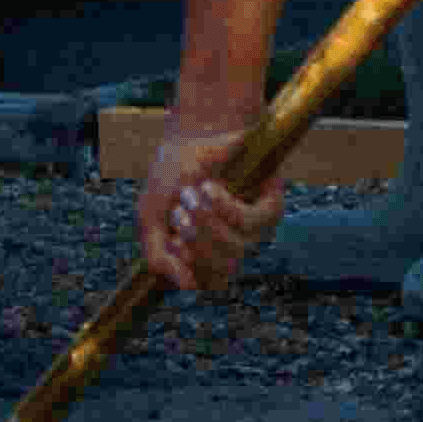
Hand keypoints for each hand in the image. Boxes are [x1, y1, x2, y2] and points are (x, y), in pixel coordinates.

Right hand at [136, 118, 285, 293]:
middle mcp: (232, 244)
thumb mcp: (151, 218)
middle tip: (178, 212)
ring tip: (190, 195)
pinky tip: (210, 188)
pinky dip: (225, 207)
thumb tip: (187, 288)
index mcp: (206, 252)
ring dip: (207, 222)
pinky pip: (251, 223)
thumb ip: (158, 256)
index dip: (187, 268)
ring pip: (236, 250)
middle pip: (221, 271)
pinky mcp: (271, 207)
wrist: (192, 134)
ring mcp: (254, 229)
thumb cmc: (173, 174)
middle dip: (195, 242)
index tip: (172, 239)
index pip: (205, 282)